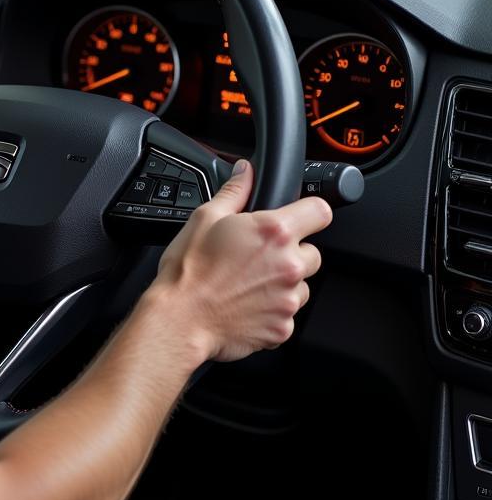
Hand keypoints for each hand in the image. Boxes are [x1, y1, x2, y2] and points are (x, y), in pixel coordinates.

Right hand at [150, 161, 331, 362]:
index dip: (309, 213)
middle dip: (291, 253)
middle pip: (312, 253)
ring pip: (302, 286)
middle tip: (258, 258)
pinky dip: (272, 311)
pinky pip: (287, 314)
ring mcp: (288, 299)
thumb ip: (234, 191)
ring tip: (249, 284)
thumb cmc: (189, 271)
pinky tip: (246, 305)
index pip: (320, 212)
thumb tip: (245, 171)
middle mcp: (289, 265)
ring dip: (283, 284)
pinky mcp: (283, 327)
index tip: (299, 219)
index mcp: (274, 232)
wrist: (179, 319)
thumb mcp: (205, 218)